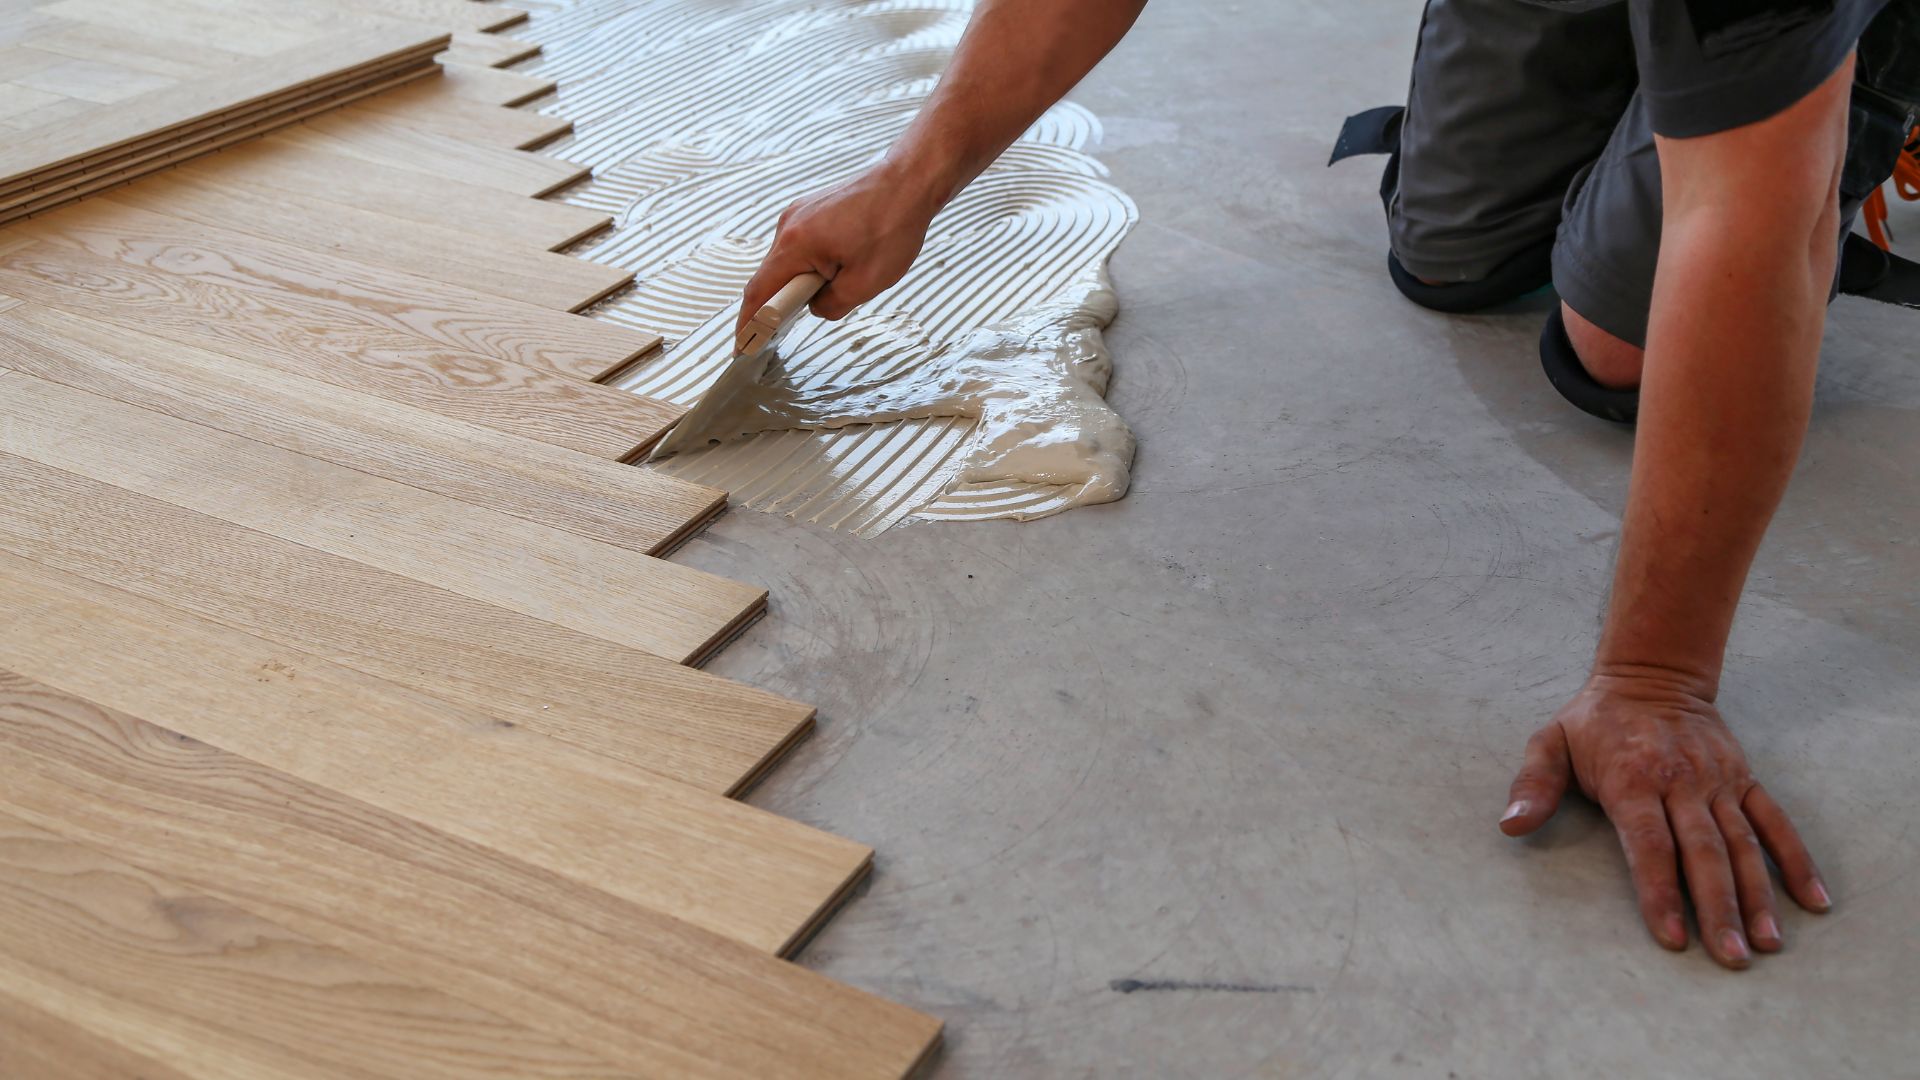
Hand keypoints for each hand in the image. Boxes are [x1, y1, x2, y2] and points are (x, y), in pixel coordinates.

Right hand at [737, 163, 940, 337]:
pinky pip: (800, 246)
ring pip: (788, 261)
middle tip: (795, 324)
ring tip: (840, 284)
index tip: (742, 346)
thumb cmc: (891, 226)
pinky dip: (810, 264)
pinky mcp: (810, 210)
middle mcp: (788, 225)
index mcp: (795, 244)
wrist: (907, 183)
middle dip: (780, 303)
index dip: (748, 324)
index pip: (760, 293)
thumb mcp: (865, 284)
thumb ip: (831, 305)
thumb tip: (815, 307)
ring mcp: (798, 214)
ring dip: (803, 281)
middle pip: (771, 276)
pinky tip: (839, 268)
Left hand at [1501, 670, 1831, 967]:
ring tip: (1767, 943)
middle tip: (1730, 957)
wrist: (1652, 675)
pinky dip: (1796, 860)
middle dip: (1717, 908)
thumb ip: (1532, 785)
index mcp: (1633, 779)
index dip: (1659, 891)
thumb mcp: (1550, 742)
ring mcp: (1719, 782)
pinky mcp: (1745, 779)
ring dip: (1758, 895)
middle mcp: (1682, 783)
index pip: (1650, 844)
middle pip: (1703, 853)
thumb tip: (1510, 825)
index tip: (1672, 935)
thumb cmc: (1594, 721)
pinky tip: (1812, 901)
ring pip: (1744, 845)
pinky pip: (1775, 823)